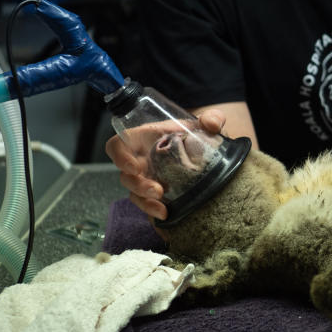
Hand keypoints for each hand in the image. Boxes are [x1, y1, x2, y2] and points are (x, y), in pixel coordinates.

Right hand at [104, 109, 225, 219]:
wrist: (207, 149)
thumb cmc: (197, 131)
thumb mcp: (206, 122)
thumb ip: (212, 118)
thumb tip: (212, 124)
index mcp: (144, 138)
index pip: (118, 145)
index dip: (119, 156)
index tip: (133, 168)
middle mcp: (141, 159)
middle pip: (125, 175)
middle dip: (137, 185)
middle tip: (157, 191)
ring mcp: (147, 177)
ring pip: (134, 192)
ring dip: (144, 201)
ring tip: (162, 208)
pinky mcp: (155, 192)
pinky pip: (146, 203)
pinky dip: (152, 210)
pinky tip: (166, 214)